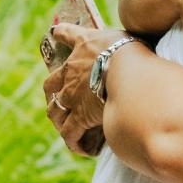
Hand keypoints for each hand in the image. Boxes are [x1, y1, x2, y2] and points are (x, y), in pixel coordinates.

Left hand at [42, 23, 118, 156]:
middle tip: (55, 98)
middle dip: (52, 92)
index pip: (66, 34)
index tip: (55, 33)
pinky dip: (73, 142)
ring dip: (57, 119)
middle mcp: (71, 71)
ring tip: (63, 126)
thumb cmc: (130, 50)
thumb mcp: (124, 37)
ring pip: (55, 110)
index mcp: (83, 46)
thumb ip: (121, 43)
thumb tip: (131, 46)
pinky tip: (79, 149)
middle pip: (52, 83)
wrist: (126, 69)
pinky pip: (70, 133)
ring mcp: (72, 95)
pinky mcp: (79, 116)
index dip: (60, 34)